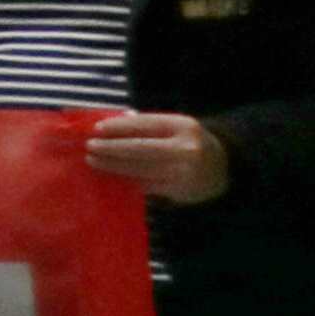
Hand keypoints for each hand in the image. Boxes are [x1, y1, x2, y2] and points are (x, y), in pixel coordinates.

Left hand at [88, 110, 233, 205]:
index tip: (96, 129)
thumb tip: (108, 126)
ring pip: (141, 169)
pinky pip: (147, 185)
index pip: (145, 124)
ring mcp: (183, 172)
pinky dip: (127, 180)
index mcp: (183, 126)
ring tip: (94, 161)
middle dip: (111, 148)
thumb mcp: (175, 126)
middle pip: (140, 148)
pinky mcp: (179, 191)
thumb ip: (147, 125)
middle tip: (90, 147)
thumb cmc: (189, 141)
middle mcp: (185, 148)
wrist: (224, 167)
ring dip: (114, 166)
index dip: (119, 127)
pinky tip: (111, 176)